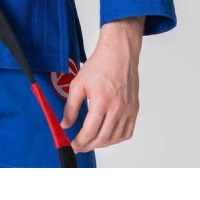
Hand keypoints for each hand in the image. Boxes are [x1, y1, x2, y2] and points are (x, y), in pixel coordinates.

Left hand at [59, 16, 142, 152]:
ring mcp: (128, 110)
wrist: (119, 54)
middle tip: (79, 146)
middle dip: (88, 145)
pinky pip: (127, 132)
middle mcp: (117, 108)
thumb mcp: (78, 83)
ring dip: (102, 144)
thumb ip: (71, 107)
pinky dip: (116, 138)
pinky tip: (107, 136)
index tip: (73, 146)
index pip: (90, 131)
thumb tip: (65, 125)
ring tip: (91, 142)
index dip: (80, 142)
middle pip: (103, 138)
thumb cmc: (99, 65)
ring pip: (115, 138)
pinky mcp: (134, 109)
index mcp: (102, 101)